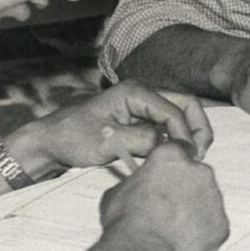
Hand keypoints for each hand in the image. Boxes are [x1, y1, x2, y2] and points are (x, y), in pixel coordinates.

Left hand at [5, 82, 213, 179]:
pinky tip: (175, 153)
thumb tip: (172, 146)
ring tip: (189, 155)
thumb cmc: (73, 139)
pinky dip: (177, 136)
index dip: (185, 135)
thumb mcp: (109, 142)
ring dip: (189, 132)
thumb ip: (144, 140)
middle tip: (199, 154)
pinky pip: (168, 122)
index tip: (186, 158)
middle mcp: (143, 92)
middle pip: (186, 103)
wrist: (50, 142)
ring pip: (181, 112)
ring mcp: (142, 104)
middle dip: (198, 128)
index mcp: (135, 92)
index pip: (175, 110)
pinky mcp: (140, 116)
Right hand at [99, 141, 228, 250]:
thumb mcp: (119, 191)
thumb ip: (138, 181)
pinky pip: (214, 224)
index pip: (179, 150)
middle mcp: (199, 171)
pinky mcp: (222, 223)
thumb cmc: (126, 221)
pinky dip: (203, 232)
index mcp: (172, 157)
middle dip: (185, 188)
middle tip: (167, 207)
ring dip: (195, 209)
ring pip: (207, 199)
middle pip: (196, 175)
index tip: (166, 176)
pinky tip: (185, 240)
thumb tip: (140, 185)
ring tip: (173, 228)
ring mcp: (215, 197)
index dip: (171, 166)